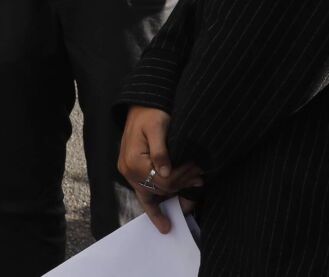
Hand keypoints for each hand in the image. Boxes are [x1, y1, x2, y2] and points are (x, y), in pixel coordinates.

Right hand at [119, 106, 202, 232]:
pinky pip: (144, 196)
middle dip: (182, 183)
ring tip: (194, 186)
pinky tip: (164, 223)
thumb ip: (160, 150)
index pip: (162, 180)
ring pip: (154, 194)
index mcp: (133, 162)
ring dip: (174, 192)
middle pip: (160, 188)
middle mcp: (128, 171)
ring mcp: (129, 174)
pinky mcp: (133, 173)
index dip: (181, 177)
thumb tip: (166, 172)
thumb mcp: (156, 127)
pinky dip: (154, 209)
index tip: (197, 169)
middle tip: (200, 177)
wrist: (140, 106)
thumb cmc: (150, 113)